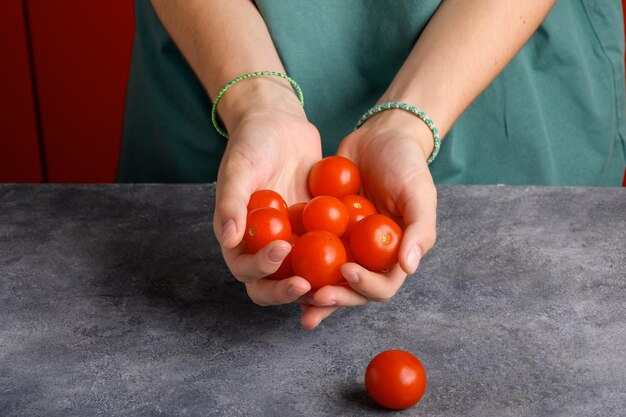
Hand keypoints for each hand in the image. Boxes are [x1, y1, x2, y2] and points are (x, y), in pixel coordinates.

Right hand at [212, 86, 321, 310]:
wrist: (279, 124)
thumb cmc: (251, 144)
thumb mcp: (238, 169)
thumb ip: (231, 203)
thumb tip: (228, 239)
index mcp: (239, 240)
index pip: (246, 270)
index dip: (262, 272)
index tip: (282, 253)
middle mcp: (264, 247)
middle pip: (274, 284)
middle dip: (291, 290)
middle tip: (312, 286)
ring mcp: (291, 240)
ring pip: (303, 274)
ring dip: (318, 284)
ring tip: (337, 282)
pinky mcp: (315, 231)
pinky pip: (327, 250)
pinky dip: (339, 258)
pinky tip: (358, 257)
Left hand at [300, 110, 437, 326]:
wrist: (379, 136)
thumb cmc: (407, 164)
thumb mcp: (419, 194)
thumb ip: (420, 231)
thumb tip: (408, 268)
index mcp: (392, 257)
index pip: (381, 287)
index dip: (364, 287)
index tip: (346, 271)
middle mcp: (366, 258)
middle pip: (349, 291)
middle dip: (333, 299)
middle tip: (313, 297)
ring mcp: (343, 246)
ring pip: (324, 278)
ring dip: (309, 291)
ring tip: (291, 293)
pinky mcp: (321, 230)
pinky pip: (305, 249)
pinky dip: (293, 259)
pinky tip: (274, 261)